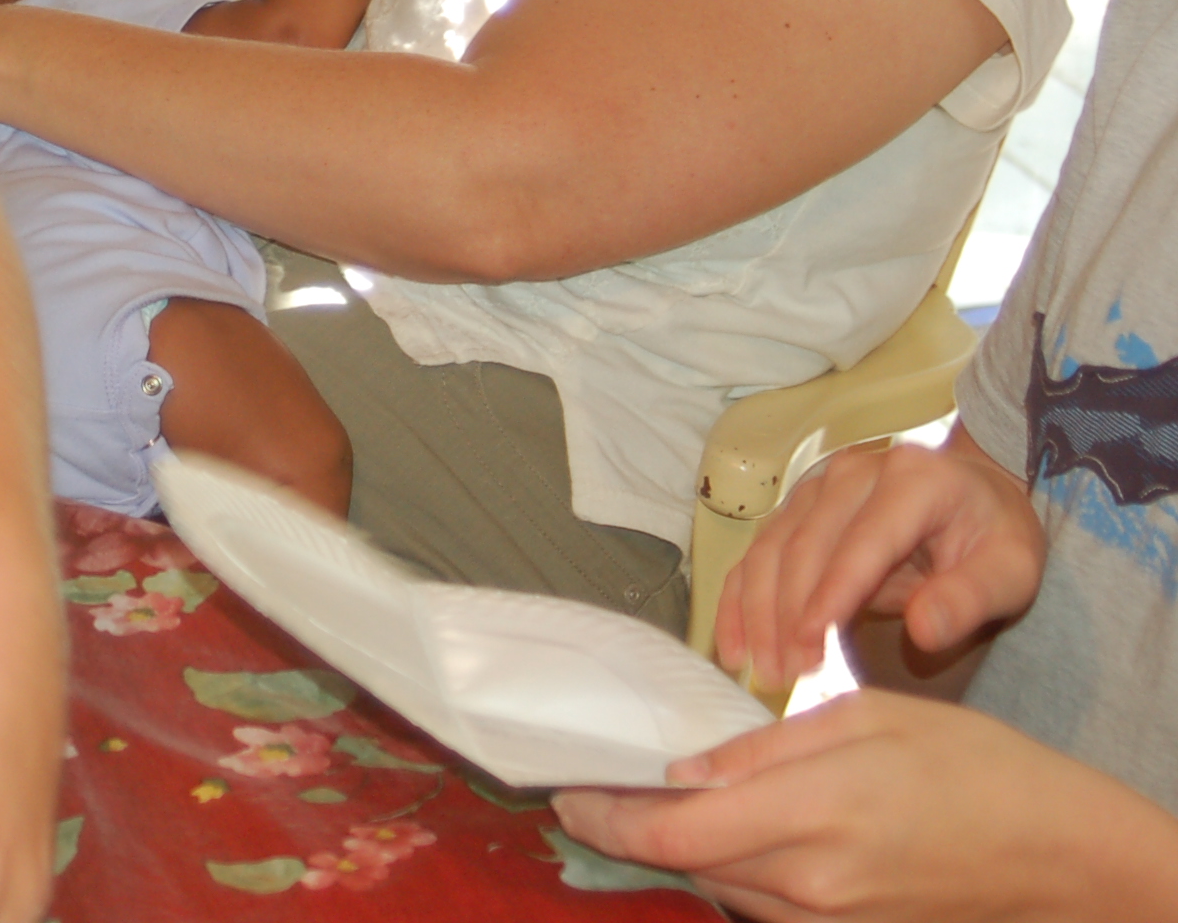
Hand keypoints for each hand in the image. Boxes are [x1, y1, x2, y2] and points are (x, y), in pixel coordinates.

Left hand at [553, 691, 1177, 921]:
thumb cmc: (972, 766)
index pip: (672, 834)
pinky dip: (726, 869)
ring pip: (717, 888)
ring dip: (675, 850)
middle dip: (628, 829)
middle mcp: (808, 886)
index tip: (563, 792)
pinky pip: (758, 905)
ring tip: (647, 802)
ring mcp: (826, 920)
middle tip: (591, 785)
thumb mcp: (864, 719)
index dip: (604, 817)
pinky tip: (722, 832)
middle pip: (683, 865)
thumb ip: (763, 749)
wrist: (1060, 853)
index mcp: (809, 817)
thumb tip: (683, 768)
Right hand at [714, 436, 1043, 691]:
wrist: (975, 495)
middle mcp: (852, 474)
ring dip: (759, 614)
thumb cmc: (993, 536)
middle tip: (789, 676)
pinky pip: (755, 556)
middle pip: (804, 547)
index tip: (811, 648)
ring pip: (769, 552)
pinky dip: (738, 601)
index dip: (831, 595)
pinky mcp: (794, 510)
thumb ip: (972, 597)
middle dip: (789, 616)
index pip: (862, 541)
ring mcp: (815, 489)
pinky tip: (734, 646)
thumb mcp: (1011, 568)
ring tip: (765, 670)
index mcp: (912, 479)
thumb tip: (925, 630)